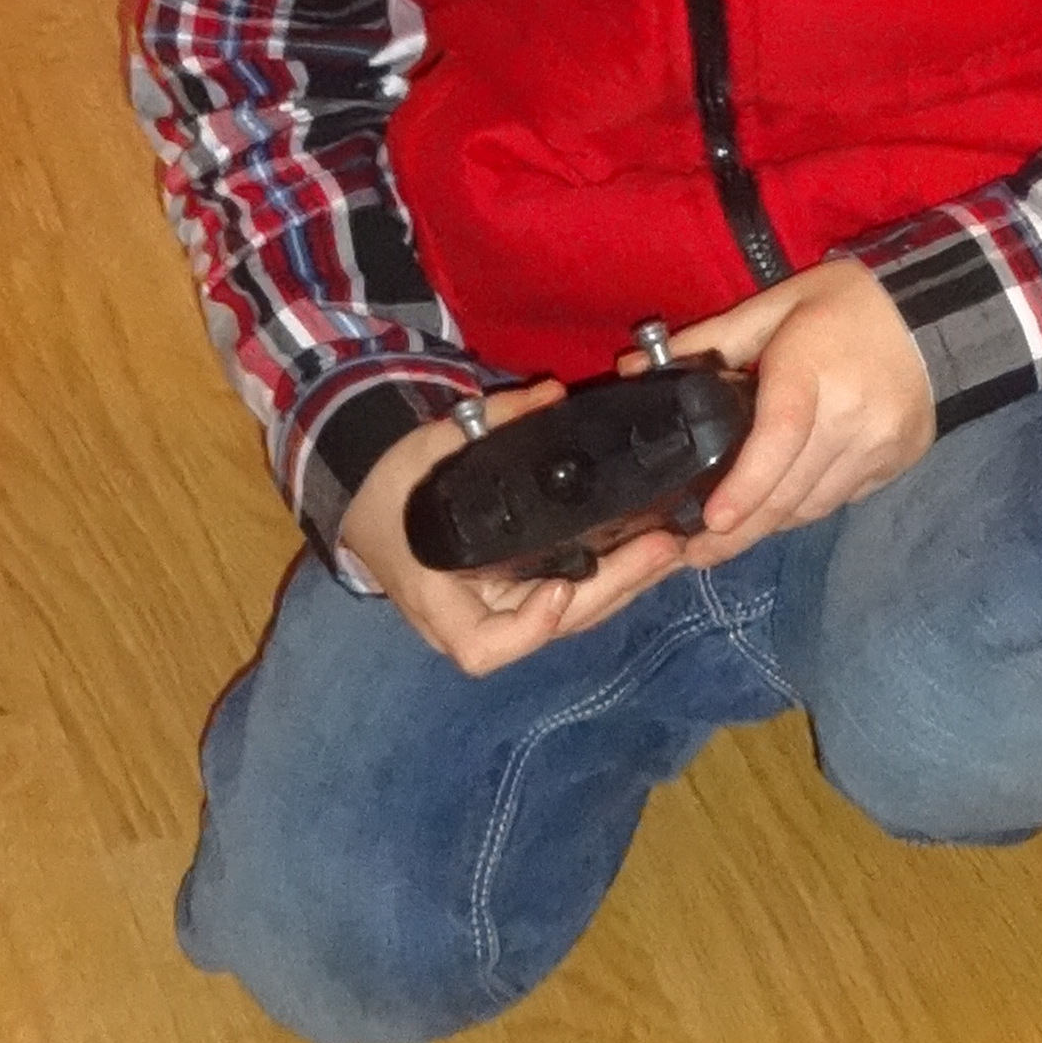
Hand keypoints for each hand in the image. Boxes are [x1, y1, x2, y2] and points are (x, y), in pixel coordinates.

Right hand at [336, 384, 690, 675]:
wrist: (372, 500)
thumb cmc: (393, 484)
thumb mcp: (426, 449)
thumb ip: (488, 421)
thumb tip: (548, 394)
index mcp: (435, 597)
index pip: (483, 647)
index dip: (530, 627)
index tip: (563, 584)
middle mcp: (472, 618)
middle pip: (552, 629)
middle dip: (611, 590)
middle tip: (662, 547)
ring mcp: (502, 612)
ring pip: (573, 617)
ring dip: (625, 586)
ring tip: (670, 547)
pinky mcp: (524, 594)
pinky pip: (574, 599)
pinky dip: (612, 578)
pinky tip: (649, 549)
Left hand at [635, 259, 933, 568]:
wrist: (933, 313)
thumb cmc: (842, 304)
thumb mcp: (772, 308)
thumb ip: (705, 342)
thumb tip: (631, 369)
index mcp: (813, 371)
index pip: (778, 440)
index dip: (744, 487)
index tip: (712, 522)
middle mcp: (854, 416)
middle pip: (792, 489)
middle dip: (741, 529)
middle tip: (696, 553)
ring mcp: (882, 444)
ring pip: (815, 505)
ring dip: (773, 521)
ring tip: (734, 533)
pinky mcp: (900, 461)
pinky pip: (843, 499)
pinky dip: (808, 505)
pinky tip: (784, 503)